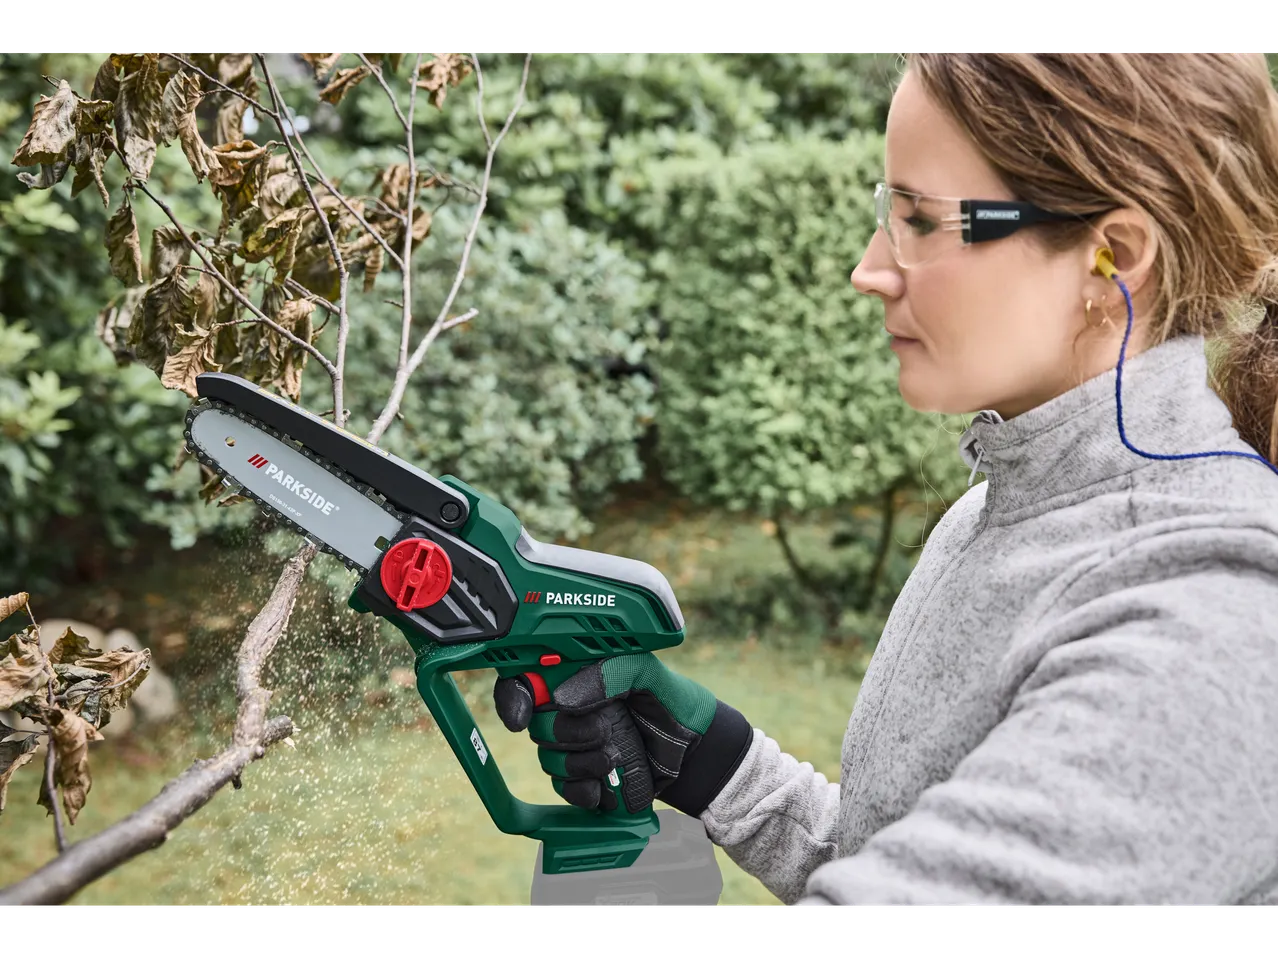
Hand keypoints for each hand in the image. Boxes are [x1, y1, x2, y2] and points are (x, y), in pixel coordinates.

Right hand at [493, 653, 752, 817]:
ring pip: (549, 760)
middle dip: (567, 734)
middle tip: (603, 731)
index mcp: (575, 675)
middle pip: (537, 727)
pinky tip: (603, 785)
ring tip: (614, 757)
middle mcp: (569, 709)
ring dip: (579, 764)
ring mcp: (575, 745)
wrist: (697, 748)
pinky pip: (564, 790)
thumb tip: (562, 699)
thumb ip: (610, 673)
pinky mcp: (585, 777)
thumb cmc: (672, 701)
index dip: (514, 698)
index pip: (525, 681)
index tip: (521, 716)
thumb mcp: (648, 673)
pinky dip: (581, 791)